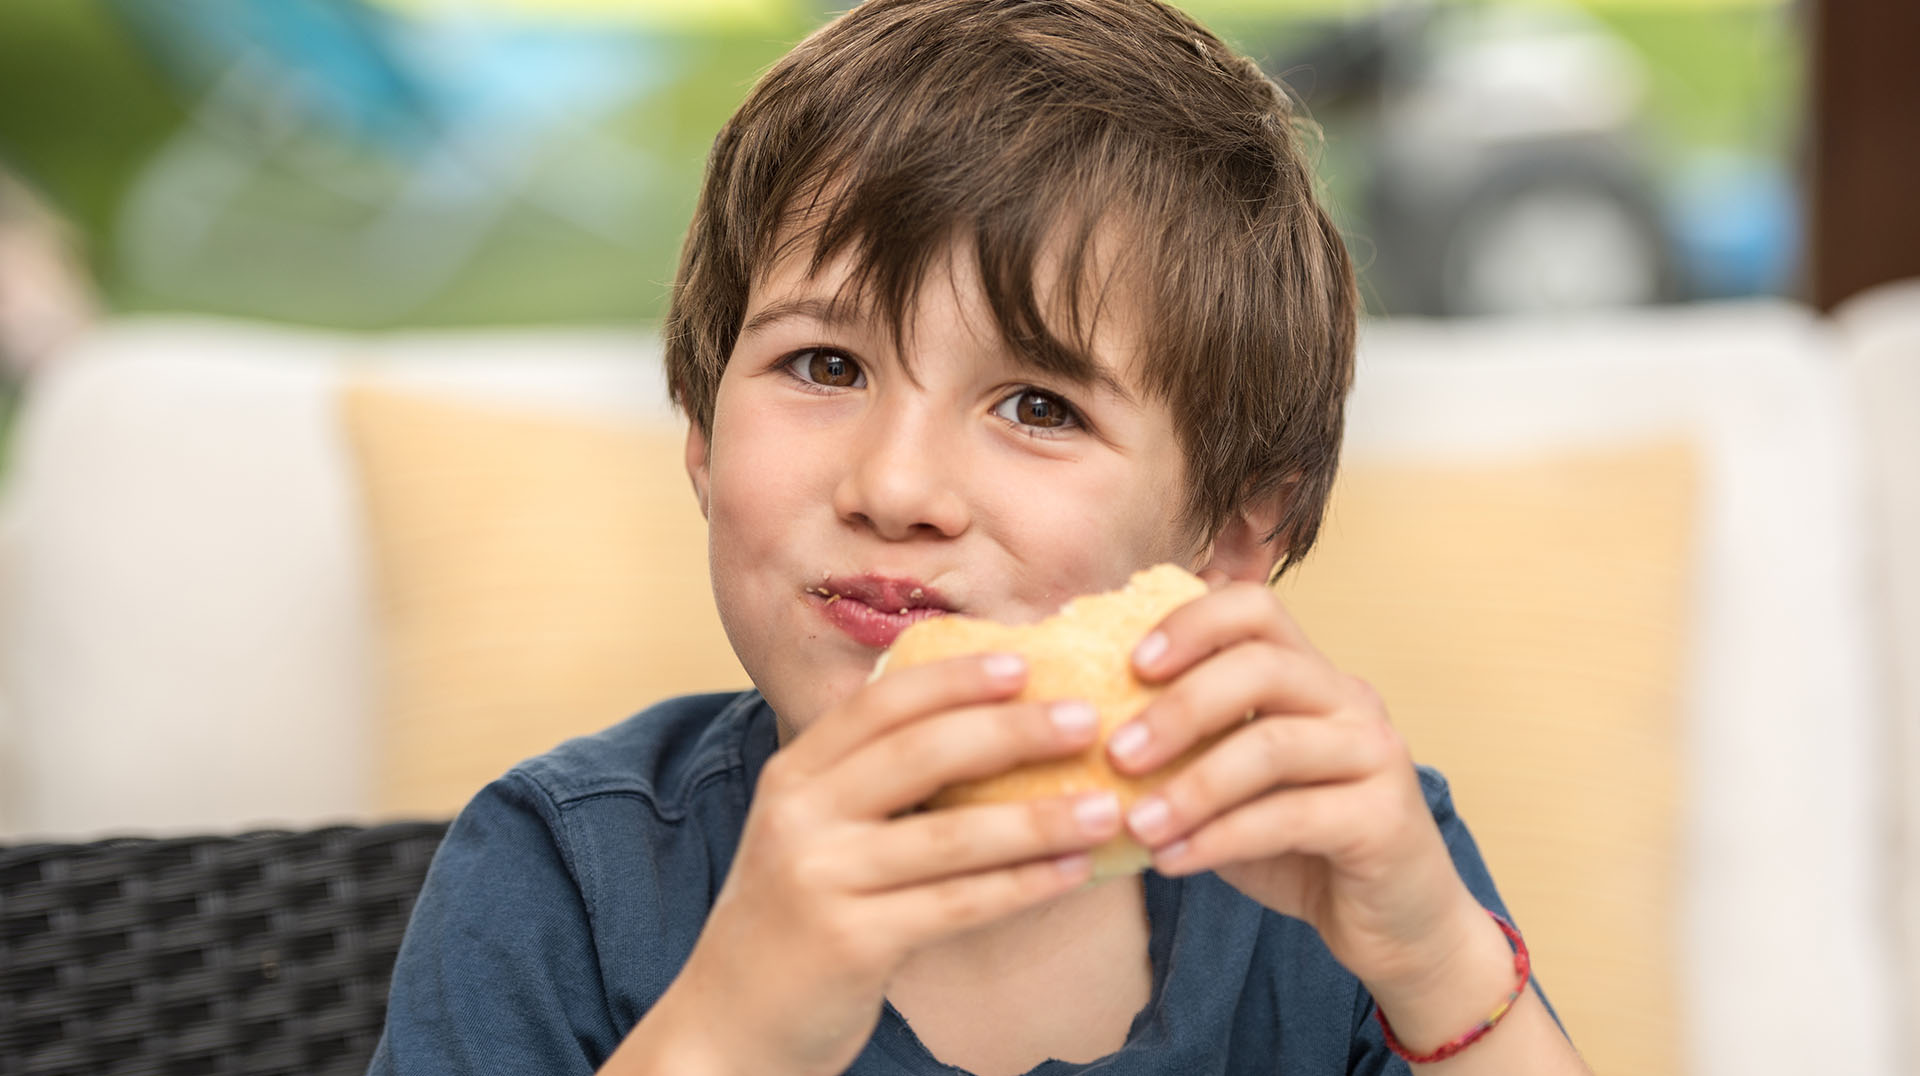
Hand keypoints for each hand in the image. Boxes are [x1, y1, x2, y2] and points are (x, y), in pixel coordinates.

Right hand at [652, 655, 1122, 1075]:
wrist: (729, 1024)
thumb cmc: (796, 918)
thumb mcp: (812, 833)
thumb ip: (871, 784)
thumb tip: (987, 728)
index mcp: (794, 774)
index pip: (880, 703)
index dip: (954, 679)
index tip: (1023, 662)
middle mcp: (801, 816)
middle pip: (922, 754)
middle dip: (1013, 730)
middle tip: (1086, 719)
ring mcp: (822, 878)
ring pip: (952, 835)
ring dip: (1040, 818)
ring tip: (1107, 806)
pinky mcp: (851, 941)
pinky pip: (958, 904)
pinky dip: (1024, 885)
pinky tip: (1075, 872)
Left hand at [1107, 578, 1488, 1001]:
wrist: (1391, 922)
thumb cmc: (1297, 845)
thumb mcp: (1232, 786)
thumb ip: (1186, 750)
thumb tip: (1084, 731)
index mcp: (1310, 675)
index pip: (1256, 608)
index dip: (1193, 623)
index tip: (1131, 664)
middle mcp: (1350, 699)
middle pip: (1263, 665)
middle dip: (1181, 707)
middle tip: (1118, 753)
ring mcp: (1375, 755)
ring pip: (1274, 745)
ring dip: (1192, 786)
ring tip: (1137, 824)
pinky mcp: (1385, 819)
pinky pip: (1292, 817)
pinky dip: (1221, 838)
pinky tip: (1172, 861)